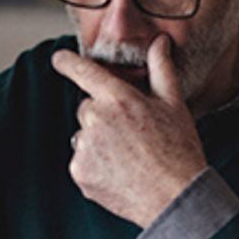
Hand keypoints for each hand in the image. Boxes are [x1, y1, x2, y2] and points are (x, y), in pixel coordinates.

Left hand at [53, 35, 207, 228]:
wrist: (175, 197)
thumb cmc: (179, 148)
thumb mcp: (174, 104)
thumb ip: (161, 69)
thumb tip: (159, 42)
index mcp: (118, 98)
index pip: (85, 72)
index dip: (68, 63)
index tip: (59, 59)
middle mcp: (96, 119)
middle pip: (87, 109)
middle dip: (103, 117)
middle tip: (131, 135)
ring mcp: (85, 147)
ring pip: (84, 137)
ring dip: (99, 143)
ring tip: (128, 158)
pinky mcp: (80, 172)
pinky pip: (82, 161)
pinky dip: (95, 166)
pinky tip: (119, 173)